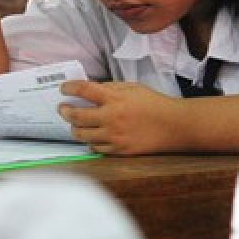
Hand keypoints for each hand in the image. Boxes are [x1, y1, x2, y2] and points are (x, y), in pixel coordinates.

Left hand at [59, 81, 188, 155]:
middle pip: (76, 116)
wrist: (175, 126)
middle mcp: (112, 118)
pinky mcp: (119, 150)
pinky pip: (95, 147)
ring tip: (74, 124)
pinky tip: (91, 136)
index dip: (69, 88)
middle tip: (62, 108)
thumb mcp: (133, 88)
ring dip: (74, 128)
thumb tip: (89, 90)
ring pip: (82, 135)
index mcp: (116, 99)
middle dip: (65, 111)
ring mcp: (114, 136)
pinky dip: (90, 141)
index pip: (84, 90)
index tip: (63, 89)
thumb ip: (110, 88)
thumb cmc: (154, 104)